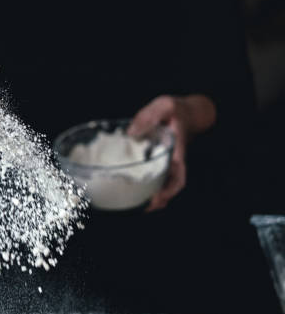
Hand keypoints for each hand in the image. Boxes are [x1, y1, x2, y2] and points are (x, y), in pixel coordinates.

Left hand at [128, 96, 199, 211]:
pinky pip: (156, 176)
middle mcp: (174, 159)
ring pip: (164, 184)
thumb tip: (130, 133)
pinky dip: (147, 185)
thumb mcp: (164, 105)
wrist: (183, 111)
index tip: (158, 197)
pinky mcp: (160, 160)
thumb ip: (149, 116)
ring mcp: (168, 161)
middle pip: (172, 185)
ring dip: (154, 195)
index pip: (178, 174)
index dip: (169, 189)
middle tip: (144, 207)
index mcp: (177, 149)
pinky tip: (133, 187)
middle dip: (161, 199)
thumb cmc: (175, 109)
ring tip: (137, 204)